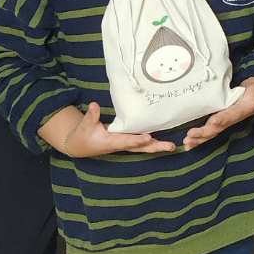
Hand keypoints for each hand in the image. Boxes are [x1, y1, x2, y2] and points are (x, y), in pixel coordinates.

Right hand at [57, 102, 175, 157]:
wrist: (81, 146)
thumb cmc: (83, 135)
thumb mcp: (85, 125)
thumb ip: (91, 116)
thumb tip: (94, 105)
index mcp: (111, 142)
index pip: (126, 141)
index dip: (136, 140)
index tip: (148, 137)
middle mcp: (121, 145)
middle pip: (140, 148)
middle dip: (155, 147)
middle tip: (171, 147)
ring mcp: (125, 145)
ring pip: (143, 147)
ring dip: (158, 146)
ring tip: (172, 146)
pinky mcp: (127, 142)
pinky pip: (142, 145)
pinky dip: (153, 144)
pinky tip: (164, 143)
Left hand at [183, 78, 253, 149]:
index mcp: (239, 111)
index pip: (230, 116)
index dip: (223, 119)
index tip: (213, 121)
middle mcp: (230, 119)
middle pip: (216, 128)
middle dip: (204, 132)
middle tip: (190, 135)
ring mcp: (223, 122)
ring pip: (210, 133)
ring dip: (198, 139)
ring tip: (186, 143)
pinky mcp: (216, 122)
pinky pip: (206, 132)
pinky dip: (197, 139)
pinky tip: (187, 144)